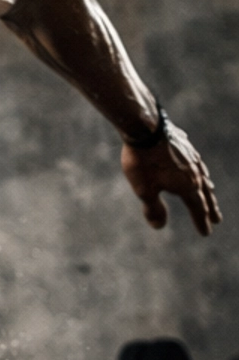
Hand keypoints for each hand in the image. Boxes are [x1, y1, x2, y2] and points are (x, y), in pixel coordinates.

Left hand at [121, 121, 221, 236]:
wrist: (144, 126)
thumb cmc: (143, 161)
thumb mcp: (144, 190)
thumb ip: (153, 209)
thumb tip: (159, 227)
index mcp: (188, 186)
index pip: (198, 208)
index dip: (201, 221)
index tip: (206, 233)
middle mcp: (195, 172)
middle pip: (205, 194)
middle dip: (210, 208)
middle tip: (217, 218)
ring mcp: (191, 156)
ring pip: (202, 176)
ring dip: (207, 187)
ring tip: (210, 192)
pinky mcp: (183, 144)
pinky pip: (195, 161)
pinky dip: (198, 169)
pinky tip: (196, 166)